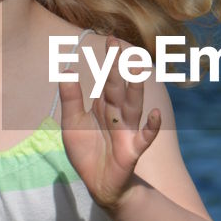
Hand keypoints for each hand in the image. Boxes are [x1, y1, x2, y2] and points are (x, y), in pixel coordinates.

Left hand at [58, 38, 160, 209]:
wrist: (97, 182)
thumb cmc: (87, 150)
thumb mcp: (72, 123)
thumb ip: (71, 98)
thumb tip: (65, 70)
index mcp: (104, 105)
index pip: (108, 78)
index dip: (109, 60)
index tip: (111, 38)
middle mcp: (118, 113)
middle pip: (119, 88)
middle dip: (119, 67)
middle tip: (118, 44)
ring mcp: (127, 130)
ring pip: (133, 107)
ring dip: (135, 90)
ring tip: (137, 71)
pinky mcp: (132, 150)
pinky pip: (145, 137)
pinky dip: (151, 127)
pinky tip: (155, 115)